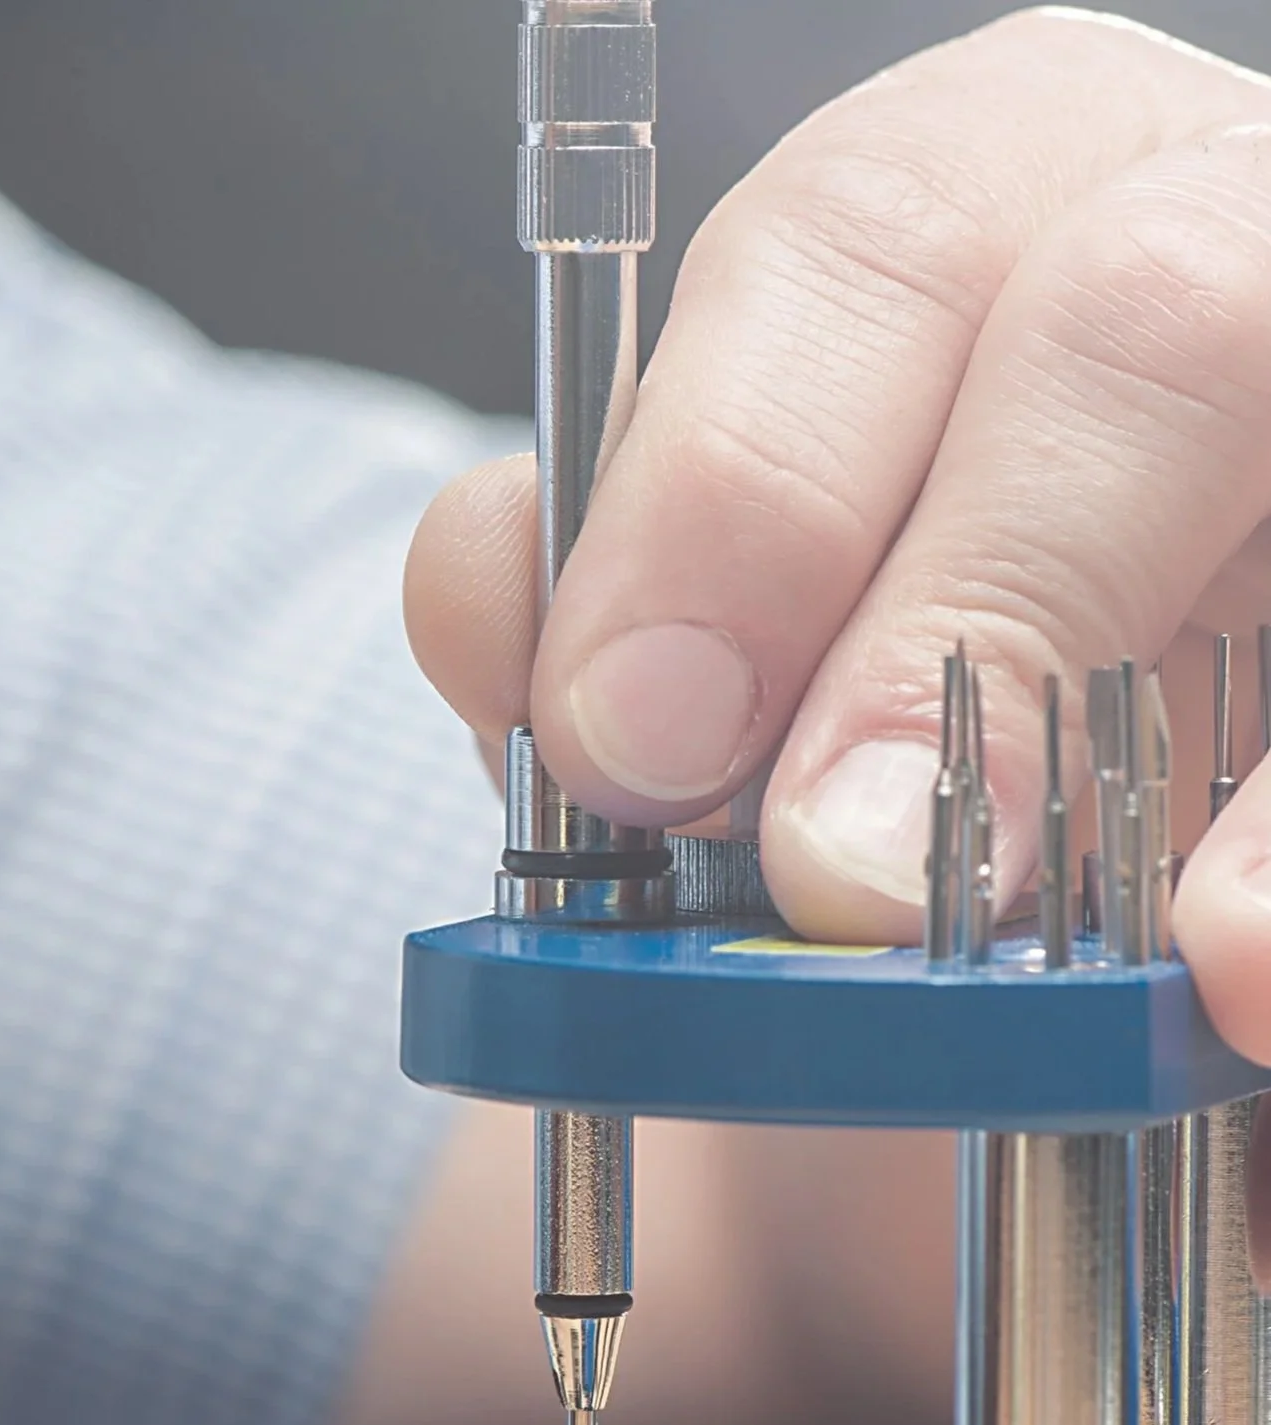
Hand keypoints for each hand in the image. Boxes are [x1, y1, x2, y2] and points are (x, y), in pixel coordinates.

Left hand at [405, 9, 1270, 1057]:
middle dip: (966, 618)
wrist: (1076, 721)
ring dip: (1148, 712)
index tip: (635, 739)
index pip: (863, 252)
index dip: (737, 495)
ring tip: (1085, 935)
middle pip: (1135, 331)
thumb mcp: (738, 598)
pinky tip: (1243, 965)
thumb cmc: (890, 633)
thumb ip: (615, 587)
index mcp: (986, 200)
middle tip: (837, 870)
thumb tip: (487, 592)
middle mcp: (1208, 228)